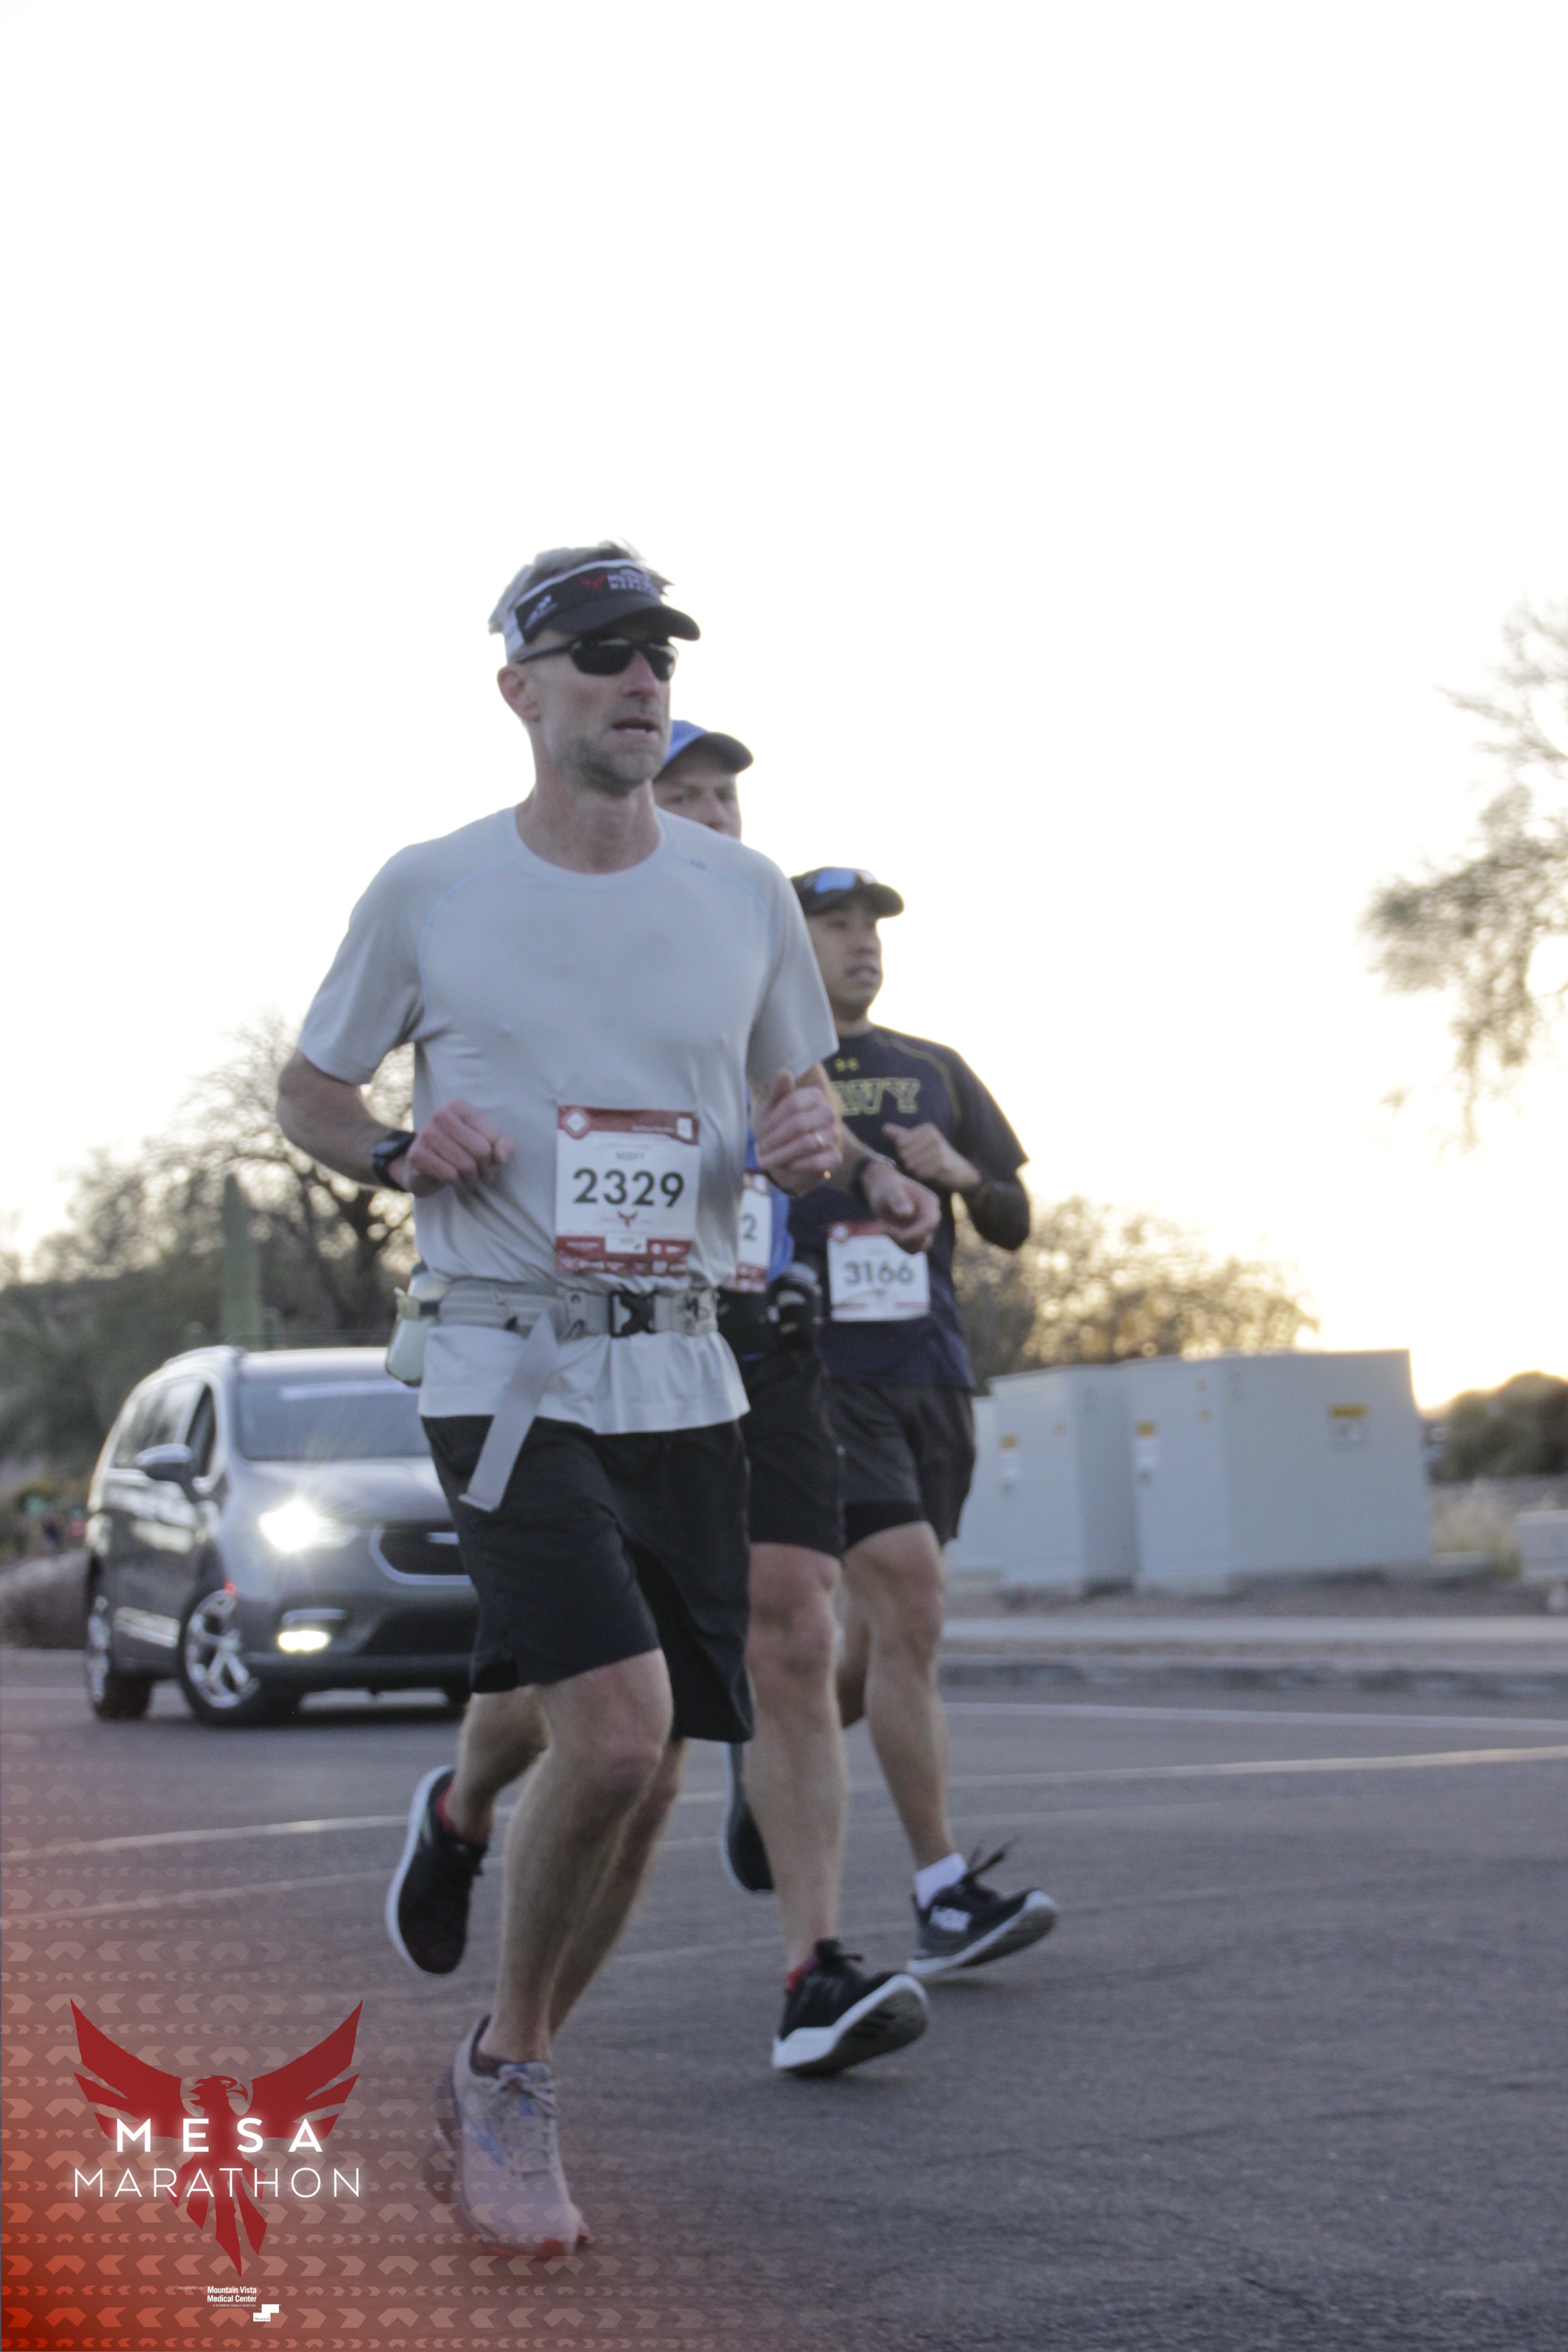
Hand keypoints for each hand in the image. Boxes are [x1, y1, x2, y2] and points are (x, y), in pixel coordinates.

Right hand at [400, 1099, 515, 1197]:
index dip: (496, 1155)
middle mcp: (440, 1115)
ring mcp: (426, 1134)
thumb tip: (501, 1156)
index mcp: (459, 1106)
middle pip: (480, 1150)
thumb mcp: (487, 1144)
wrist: (423, 1167)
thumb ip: (503, 1145)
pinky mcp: (417, 1155)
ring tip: (469, 1179)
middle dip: (486, 1169)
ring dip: (472, 1178)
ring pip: (466, 1164)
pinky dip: (457, 1183)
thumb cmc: (461, 1152)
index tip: (490, 1162)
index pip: (492, 1136)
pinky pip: (449, 1174)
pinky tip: (455, 1181)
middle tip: (482, 1175)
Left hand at [753, 1068, 838, 1195]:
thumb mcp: (770, 1109)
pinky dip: (799, 1165)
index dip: (774, 1121)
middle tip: (760, 1149)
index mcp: (814, 1096)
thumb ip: (777, 1091)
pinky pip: (820, 1162)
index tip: (759, 1132)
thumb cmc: (776, 1126)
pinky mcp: (835, 1156)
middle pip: (800, 1124)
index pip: (793, 1104)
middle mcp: (828, 1113)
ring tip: (767, 1160)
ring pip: (809, 1143)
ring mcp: (834, 1134)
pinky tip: (786, 1166)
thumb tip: (785, 1072)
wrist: (787, 1152)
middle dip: (776, 1139)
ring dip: (784, 1154)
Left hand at [860, 1160, 938, 1252]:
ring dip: (901, 1243)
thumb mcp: (890, 1190)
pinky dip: (900, 1245)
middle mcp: (932, 1216)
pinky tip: (889, 1232)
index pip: (929, 1224)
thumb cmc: (887, 1187)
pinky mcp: (918, 1236)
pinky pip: (913, 1249)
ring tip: (887, 1229)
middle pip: (925, 1238)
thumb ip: (898, 1199)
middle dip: (903, 1237)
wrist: (884, 1190)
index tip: (891, 1232)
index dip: (913, 1232)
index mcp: (930, 1203)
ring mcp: (926, 1227)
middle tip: (885, 1227)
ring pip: (920, 1247)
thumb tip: (907, 1213)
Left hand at [882, 1121, 980, 1193]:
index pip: (900, 1143)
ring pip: (912, 1164)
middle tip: (920, 1162)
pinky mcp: (944, 1164)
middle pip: (905, 1154)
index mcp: (928, 1128)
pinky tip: (929, 1173)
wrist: (959, 1170)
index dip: (903, 1152)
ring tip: (924, 1167)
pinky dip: (922, 1175)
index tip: (915, 1153)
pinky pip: (921, 1172)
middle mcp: (934, 1136)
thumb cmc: (935, 1155)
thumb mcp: (919, 1142)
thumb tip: (884, 1128)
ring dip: (915, 1169)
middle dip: (909, 1161)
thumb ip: (901, 1135)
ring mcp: (940, 1150)